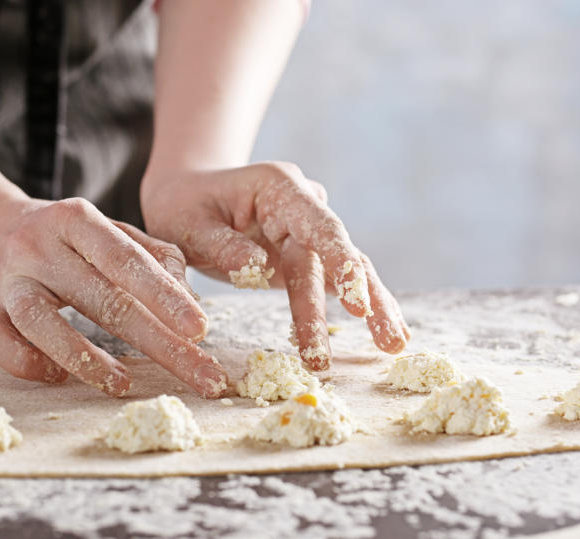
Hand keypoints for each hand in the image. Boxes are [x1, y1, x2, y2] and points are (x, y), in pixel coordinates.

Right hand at [0, 197, 227, 397]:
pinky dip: (26, 362)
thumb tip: (190, 303)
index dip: (165, 297)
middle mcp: (40, 245)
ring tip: (123, 384)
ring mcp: (8, 278)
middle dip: (157, 342)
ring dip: (85, 358)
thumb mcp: (112, 233)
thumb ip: (156, 258)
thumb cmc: (68, 239)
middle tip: (198, 375)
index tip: (200, 330)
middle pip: (101, 298)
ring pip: (41, 321)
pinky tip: (58, 377)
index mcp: (78, 219)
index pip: (127, 260)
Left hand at [141, 162, 411, 369]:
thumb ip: (221, 244)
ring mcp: (307, 232)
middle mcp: (302, 206)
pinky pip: (334, 282)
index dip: (339, 260)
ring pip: (346, 269)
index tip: (356, 295)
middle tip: (387, 340)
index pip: (317, 224)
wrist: (188, 196)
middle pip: (340, 253)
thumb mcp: (187, 222)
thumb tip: (257, 269)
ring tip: (394, 344)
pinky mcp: (304, 256)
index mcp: (278, 188)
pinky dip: (357, 305)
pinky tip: (383, 330)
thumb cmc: (184, 206)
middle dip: (363, 297)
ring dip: (371, 306)